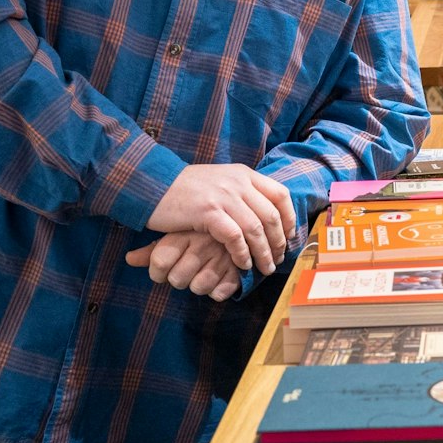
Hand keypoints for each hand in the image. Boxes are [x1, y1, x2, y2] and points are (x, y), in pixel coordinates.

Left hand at [127, 232, 239, 300]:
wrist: (242, 226)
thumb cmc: (201, 233)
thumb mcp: (176, 235)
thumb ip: (152, 250)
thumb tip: (128, 259)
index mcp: (185, 232)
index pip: (159, 262)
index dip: (157, 273)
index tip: (162, 270)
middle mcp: (203, 243)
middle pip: (177, 279)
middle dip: (179, 279)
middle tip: (187, 270)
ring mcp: (222, 256)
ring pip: (198, 287)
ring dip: (197, 285)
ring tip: (202, 273)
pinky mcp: (238, 269)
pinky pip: (219, 293)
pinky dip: (217, 291)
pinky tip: (218, 279)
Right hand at [148, 164, 295, 273]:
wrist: (153, 182)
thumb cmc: (185, 187)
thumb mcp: (220, 180)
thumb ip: (241, 190)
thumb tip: (262, 210)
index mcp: (244, 174)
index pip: (280, 194)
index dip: (289, 218)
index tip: (289, 237)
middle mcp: (238, 183)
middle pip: (271, 215)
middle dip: (278, 241)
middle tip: (278, 259)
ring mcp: (224, 196)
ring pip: (255, 229)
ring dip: (263, 252)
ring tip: (265, 268)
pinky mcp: (208, 212)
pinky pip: (234, 237)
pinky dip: (242, 254)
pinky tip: (242, 264)